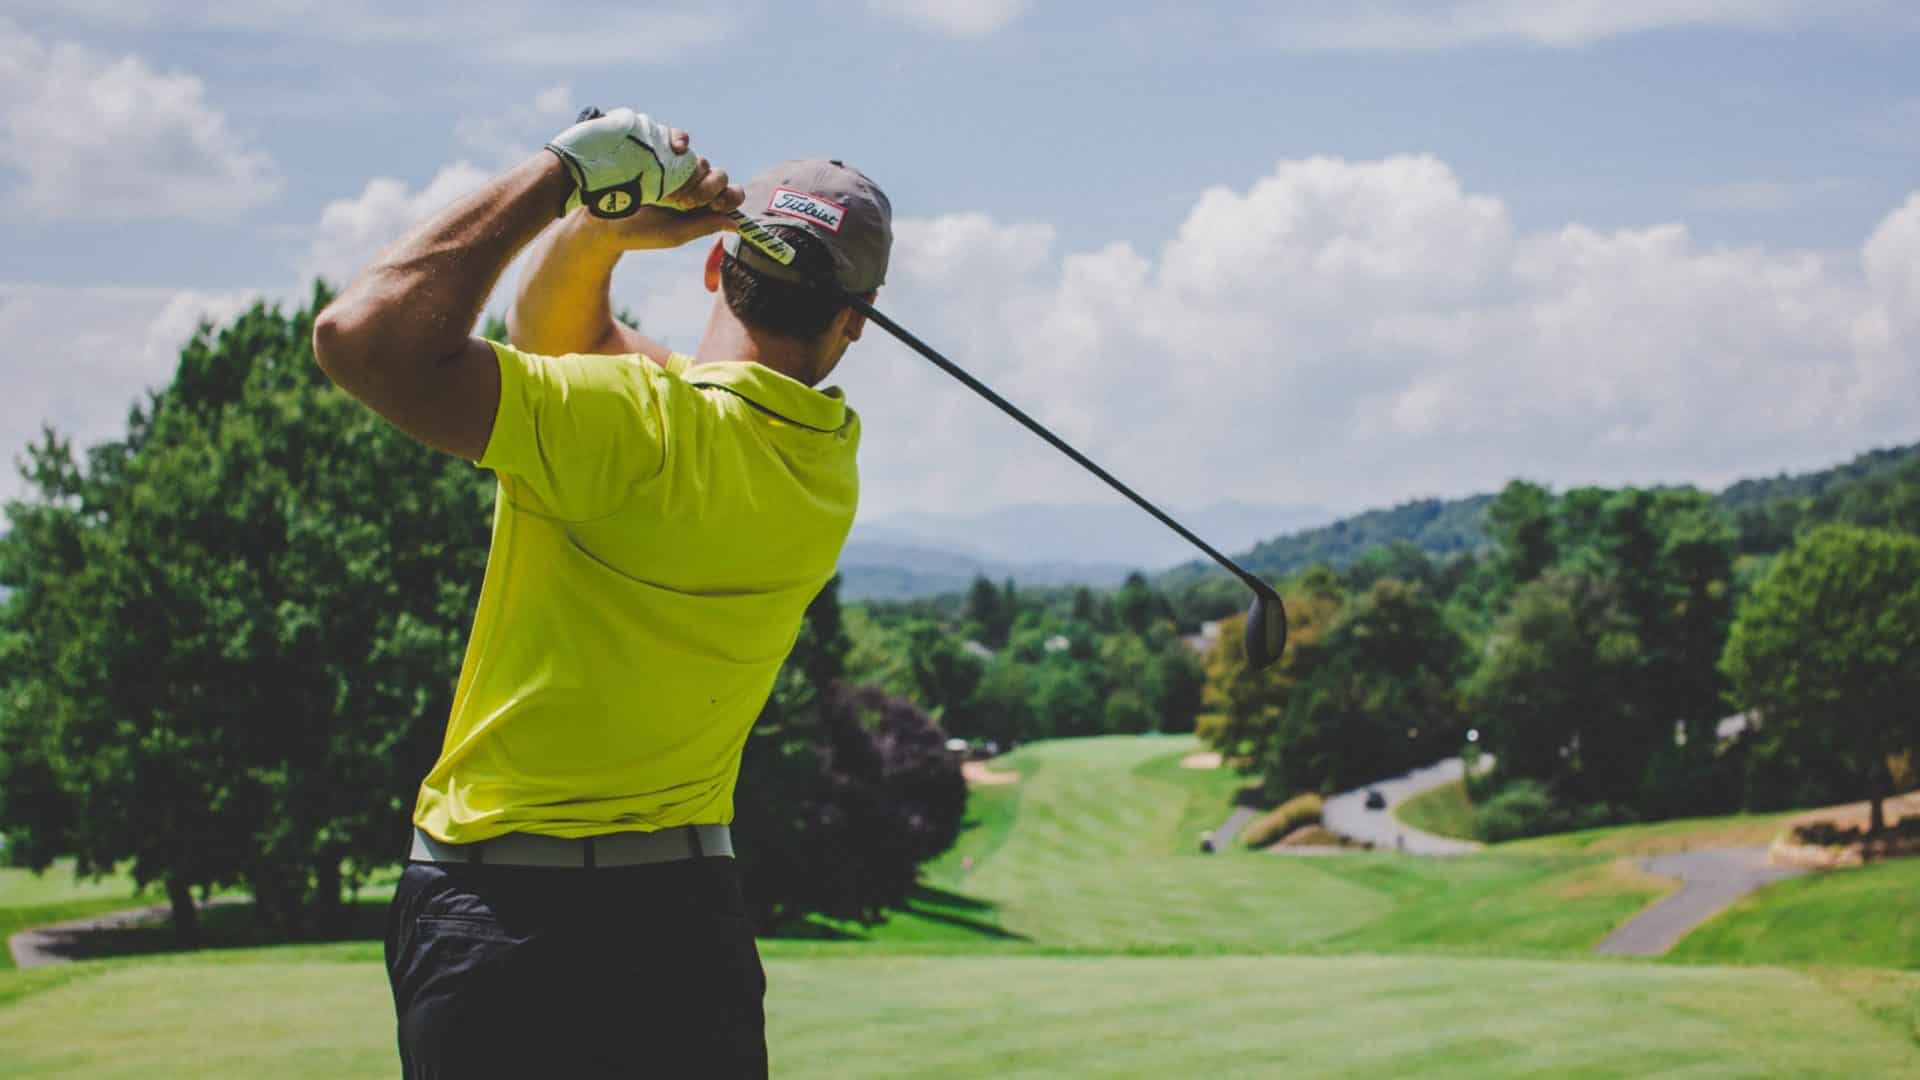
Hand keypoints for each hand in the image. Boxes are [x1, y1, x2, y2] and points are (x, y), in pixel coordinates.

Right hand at [547, 107, 743, 248]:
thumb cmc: (638, 232)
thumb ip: (704, 227)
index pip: (730, 194)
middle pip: (719, 175)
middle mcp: (692, 184)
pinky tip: (677, 150)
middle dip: (709, 187)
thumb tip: (736, 225)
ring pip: (702, 159)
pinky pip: (680, 138)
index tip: (716, 205)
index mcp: (701, 206)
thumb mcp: (674, 234)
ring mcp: (676, 167)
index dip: (729, 196)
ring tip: (669, 191)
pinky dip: (682, 141)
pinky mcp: (659, 152)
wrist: (602, 219)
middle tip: (685, 202)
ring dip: (693, 173)